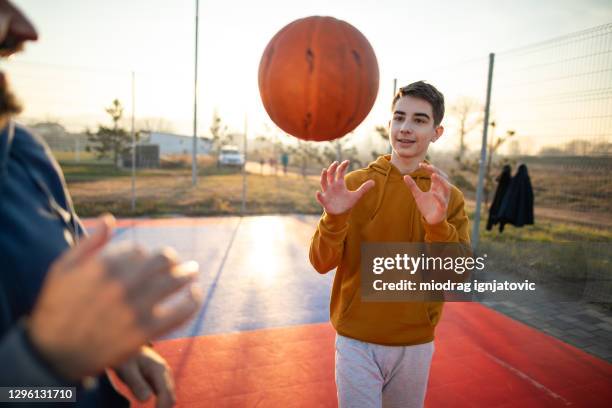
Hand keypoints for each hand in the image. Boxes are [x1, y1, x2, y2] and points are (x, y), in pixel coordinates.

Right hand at [28, 215, 201, 380]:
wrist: (53, 354)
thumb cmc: (56, 308)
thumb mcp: (63, 269)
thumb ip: (88, 243)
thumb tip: (110, 219)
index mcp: (105, 265)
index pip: (139, 250)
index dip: (143, 255)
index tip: (144, 262)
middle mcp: (123, 283)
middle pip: (163, 260)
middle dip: (172, 259)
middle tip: (179, 263)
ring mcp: (136, 307)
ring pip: (175, 280)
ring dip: (188, 273)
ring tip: (193, 272)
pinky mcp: (146, 331)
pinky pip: (181, 311)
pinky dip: (193, 301)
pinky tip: (194, 295)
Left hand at [115, 347, 174, 407]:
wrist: (129, 347)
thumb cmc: (126, 358)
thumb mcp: (127, 370)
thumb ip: (136, 384)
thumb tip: (146, 400)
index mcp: (159, 370)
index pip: (166, 394)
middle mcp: (166, 373)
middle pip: (171, 398)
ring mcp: (164, 376)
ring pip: (169, 396)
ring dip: (161, 406)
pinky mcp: (160, 379)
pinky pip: (164, 394)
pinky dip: (159, 402)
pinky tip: (151, 406)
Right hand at [315, 160, 374, 214]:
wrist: (340, 214)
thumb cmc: (347, 203)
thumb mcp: (356, 196)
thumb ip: (364, 188)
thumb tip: (373, 182)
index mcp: (340, 184)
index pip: (340, 173)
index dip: (342, 166)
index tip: (347, 161)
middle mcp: (333, 186)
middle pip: (331, 175)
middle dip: (332, 168)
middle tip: (335, 162)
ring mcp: (327, 193)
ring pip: (324, 183)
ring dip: (323, 177)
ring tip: (324, 170)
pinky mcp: (324, 200)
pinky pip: (320, 197)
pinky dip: (318, 195)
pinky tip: (318, 192)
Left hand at [403, 162, 450, 224]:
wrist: (430, 221)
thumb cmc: (426, 206)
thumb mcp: (417, 195)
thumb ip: (412, 186)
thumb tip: (405, 176)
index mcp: (437, 187)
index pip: (436, 174)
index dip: (429, 168)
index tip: (420, 164)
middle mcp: (442, 191)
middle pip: (444, 178)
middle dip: (436, 171)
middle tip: (428, 167)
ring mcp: (443, 199)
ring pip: (447, 188)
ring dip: (441, 181)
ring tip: (433, 175)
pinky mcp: (442, 208)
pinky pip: (443, 202)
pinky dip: (439, 197)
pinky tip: (433, 193)